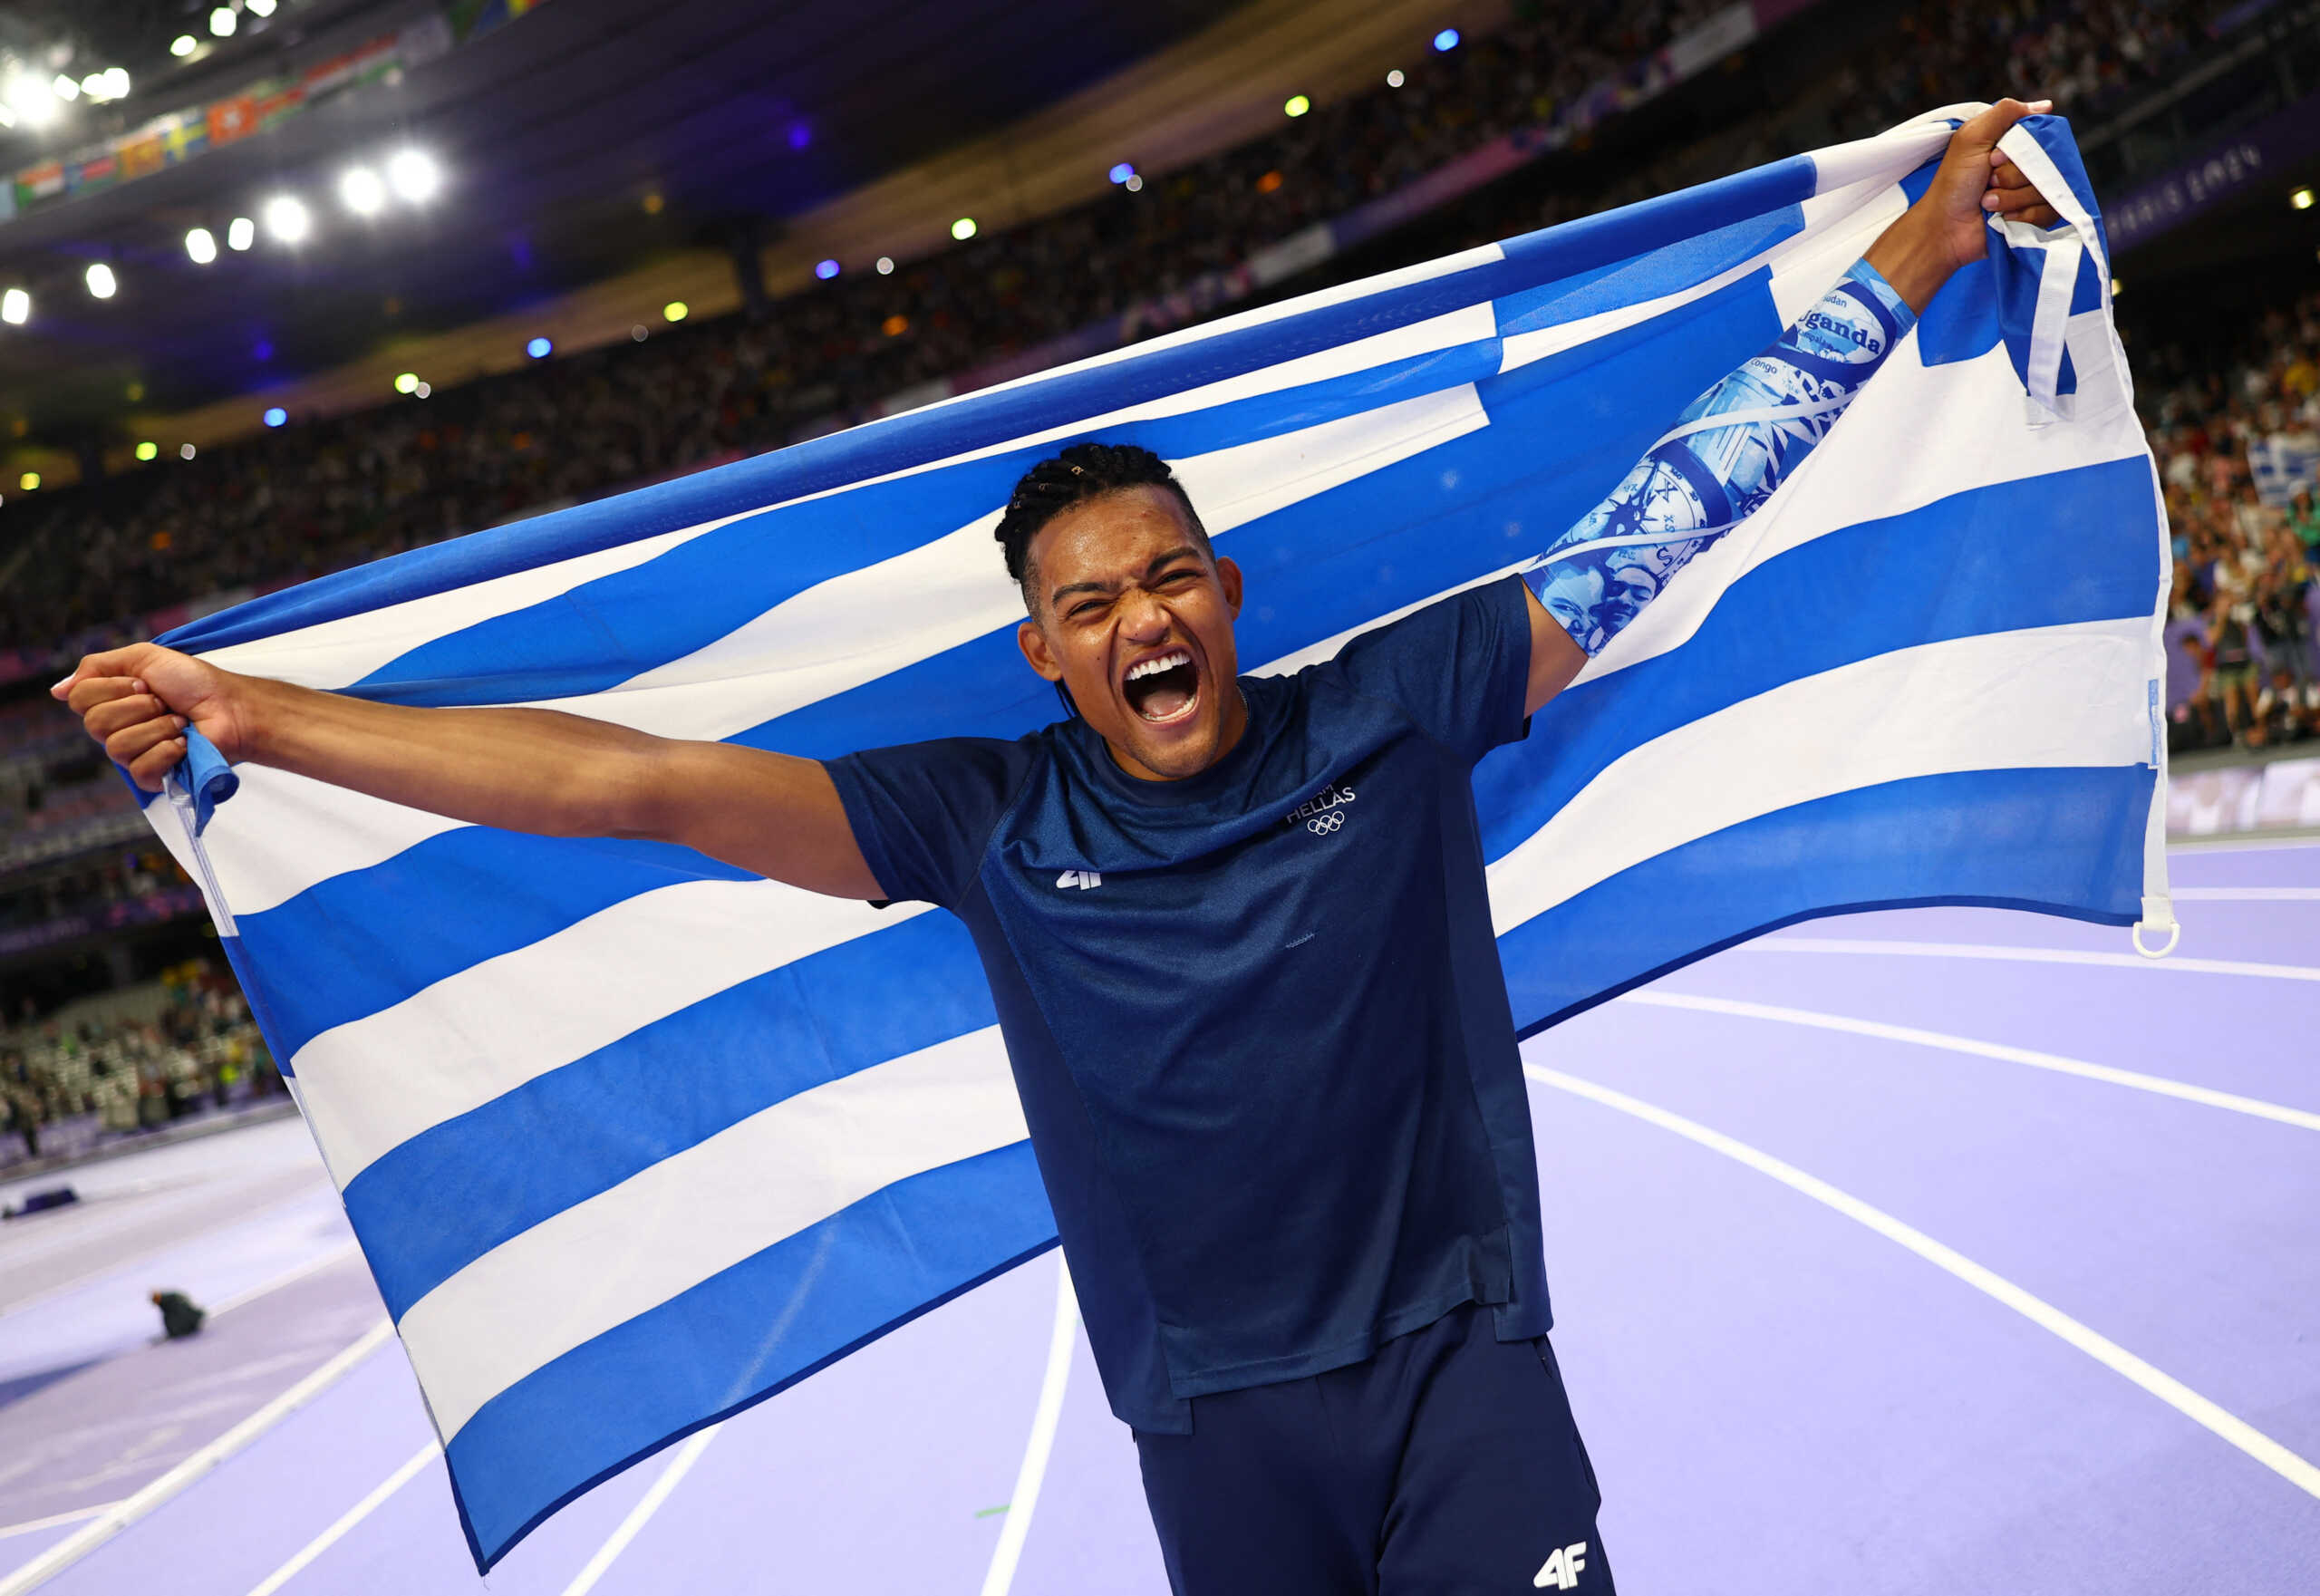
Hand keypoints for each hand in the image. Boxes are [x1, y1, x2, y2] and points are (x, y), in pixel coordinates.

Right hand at [52, 642, 249, 791]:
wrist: (231, 706)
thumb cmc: (194, 682)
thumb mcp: (144, 658)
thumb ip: (98, 667)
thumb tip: (57, 690)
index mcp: (110, 703)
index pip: (79, 700)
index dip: (112, 688)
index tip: (145, 682)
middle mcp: (116, 729)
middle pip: (94, 723)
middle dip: (137, 706)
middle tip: (164, 701)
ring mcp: (134, 755)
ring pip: (117, 746)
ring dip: (156, 727)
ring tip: (179, 721)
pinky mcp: (155, 777)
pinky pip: (139, 770)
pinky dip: (165, 752)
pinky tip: (182, 743)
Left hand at [1866, 97, 2063, 312]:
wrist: (1944, 228)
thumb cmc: (1954, 182)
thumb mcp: (1973, 137)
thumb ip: (2005, 113)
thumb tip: (2046, 105)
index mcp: (2015, 144)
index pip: (2044, 136)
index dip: (2022, 149)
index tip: (1993, 158)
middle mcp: (2027, 166)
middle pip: (2048, 164)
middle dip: (2012, 176)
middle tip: (1987, 182)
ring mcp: (2031, 192)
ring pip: (2048, 189)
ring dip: (2013, 197)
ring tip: (1988, 202)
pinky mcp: (2034, 218)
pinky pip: (2049, 213)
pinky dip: (2023, 215)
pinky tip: (2002, 217)